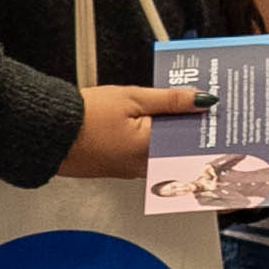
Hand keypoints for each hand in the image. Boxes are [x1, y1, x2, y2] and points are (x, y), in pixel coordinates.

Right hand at [58, 85, 212, 179]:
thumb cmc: (83, 115)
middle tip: (210, 109)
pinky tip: (162, 122)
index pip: (194, 141)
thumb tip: (202, 100)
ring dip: (179, 134)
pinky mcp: (123, 168)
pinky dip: (159, 139)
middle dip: (196, 129)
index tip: (221, 113)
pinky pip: (150, 154)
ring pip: (167, 152)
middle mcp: (146, 167)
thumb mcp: (132, 97)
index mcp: (152, 150)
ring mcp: (134, 170)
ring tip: (190, 112)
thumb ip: (170, 100)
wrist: (46, 132)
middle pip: (183, 148)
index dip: (209, 126)